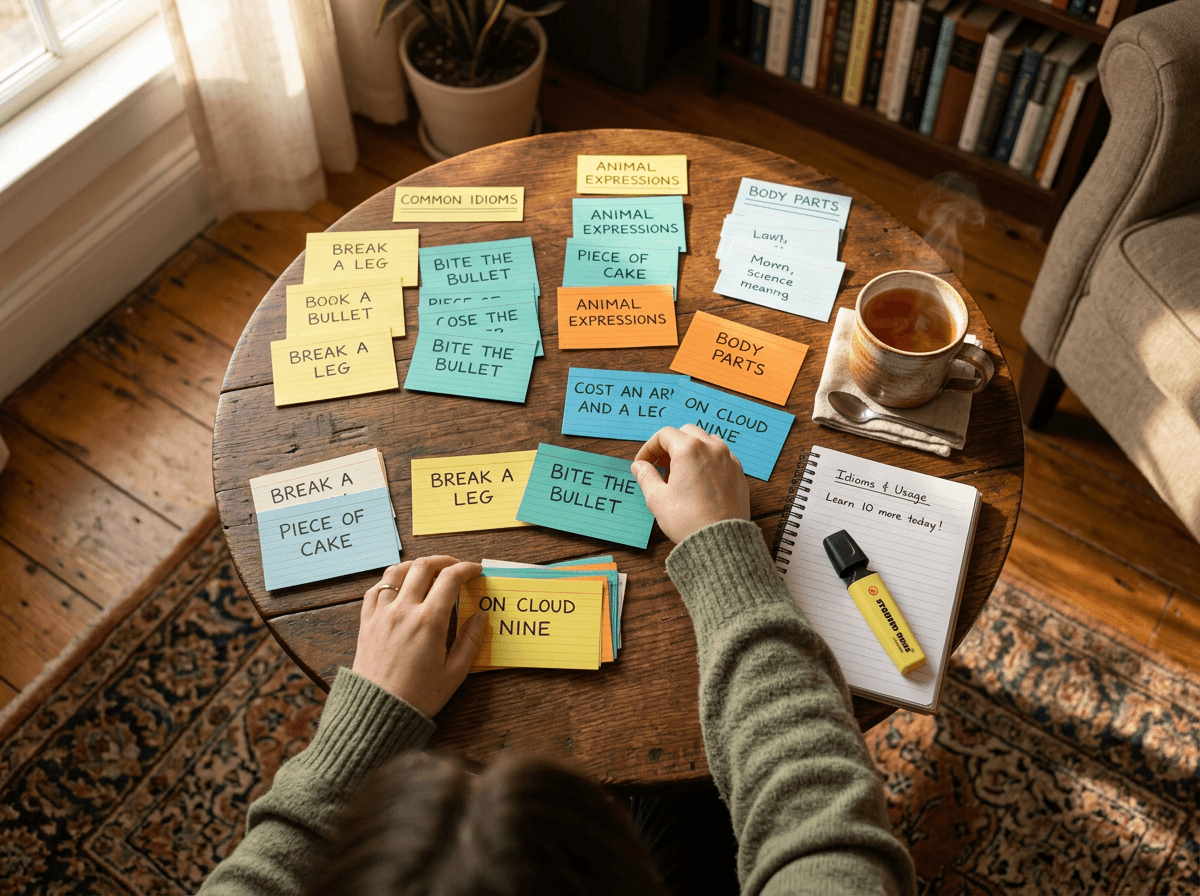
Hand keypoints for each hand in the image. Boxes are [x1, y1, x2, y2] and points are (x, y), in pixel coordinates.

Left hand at [351, 556, 487, 717]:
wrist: (378, 713)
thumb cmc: (419, 697)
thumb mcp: (454, 673)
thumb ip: (470, 641)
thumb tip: (482, 616)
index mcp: (429, 621)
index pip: (450, 578)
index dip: (466, 569)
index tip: (475, 571)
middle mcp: (404, 610)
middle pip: (424, 567)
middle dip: (444, 561)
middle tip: (456, 567)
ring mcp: (382, 613)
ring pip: (396, 572)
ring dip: (415, 566)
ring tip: (427, 572)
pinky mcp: (367, 622)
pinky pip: (375, 590)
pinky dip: (389, 581)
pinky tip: (399, 588)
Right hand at [631, 425, 750, 543]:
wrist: (721, 541)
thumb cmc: (688, 520)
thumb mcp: (657, 499)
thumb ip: (646, 476)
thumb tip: (639, 466)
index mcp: (689, 450)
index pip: (664, 435)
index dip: (649, 448)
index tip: (643, 463)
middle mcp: (712, 448)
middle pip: (686, 432)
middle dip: (670, 445)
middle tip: (660, 465)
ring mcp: (728, 459)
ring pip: (706, 441)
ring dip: (690, 449)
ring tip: (681, 472)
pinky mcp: (738, 472)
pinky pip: (721, 456)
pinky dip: (707, 460)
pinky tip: (700, 479)